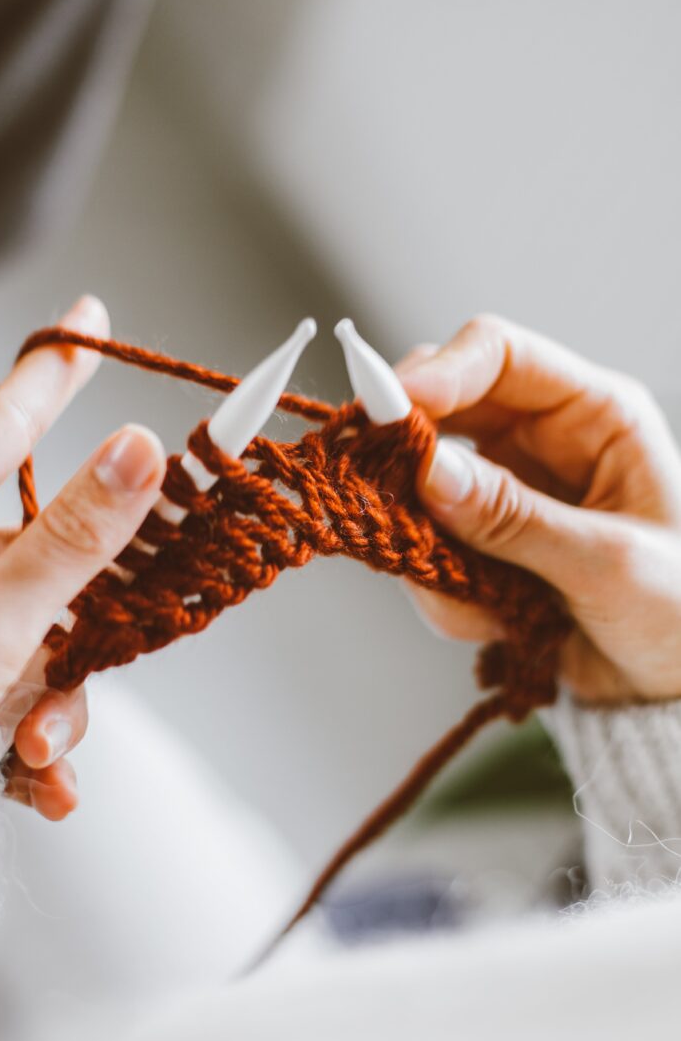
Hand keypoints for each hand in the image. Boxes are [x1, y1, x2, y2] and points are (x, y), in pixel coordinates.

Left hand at [0, 295, 164, 816]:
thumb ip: (73, 543)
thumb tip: (141, 447)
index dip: (53, 373)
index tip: (92, 320)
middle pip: (39, 561)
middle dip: (77, 624)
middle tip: (105, 646)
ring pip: (33, 640)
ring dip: (53, 704)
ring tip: (40, 757)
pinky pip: (9, 695)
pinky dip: (32, 741)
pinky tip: (39, 787)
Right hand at [398, 314, 680, 703]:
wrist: (670, 685)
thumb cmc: (680, 613)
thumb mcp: (608, 564)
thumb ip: (515, 518)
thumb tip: (428, 470)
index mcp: (595, 415)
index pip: (500, 355)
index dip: (439, 371)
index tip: (389, 408)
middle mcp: (542, 440)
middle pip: (441, 409)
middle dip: (411, 461)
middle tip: (391, 504)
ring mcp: (506, 491)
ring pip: (419, 489)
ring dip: (431, 548)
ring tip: (487, 605)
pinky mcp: (480, 542)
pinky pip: (425, 550)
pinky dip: (443, 593)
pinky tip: (496, 622)